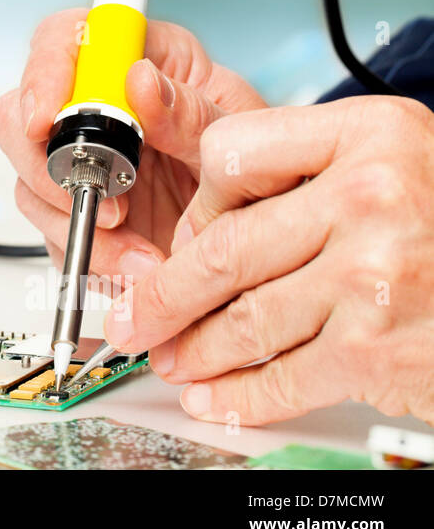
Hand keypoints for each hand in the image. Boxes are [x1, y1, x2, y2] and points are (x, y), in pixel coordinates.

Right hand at [0, 9, 265, 283]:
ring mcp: (84, 165)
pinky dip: (94, 260)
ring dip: (77, 225)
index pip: (63, 41)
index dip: (43, 74)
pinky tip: (137, 267)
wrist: (278, 234)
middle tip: (99, 200)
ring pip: (31, 185)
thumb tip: (139, 81)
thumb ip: (190, 112)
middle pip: (20, 116)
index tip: (45, 117)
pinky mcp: (83, 216)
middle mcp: (98, 109)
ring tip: (139, 253)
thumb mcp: (242, 134)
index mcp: (137, 59)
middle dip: (48, 166)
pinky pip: (57, 238)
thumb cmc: (269, 165)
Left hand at [104, 96, 433, 425]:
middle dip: (164, 293)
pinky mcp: (380, 349)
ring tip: (171, 356)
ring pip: (243, 318)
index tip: (186, 235)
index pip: (230, 153)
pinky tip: (216, 394)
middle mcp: (369, 197)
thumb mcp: (393, 154)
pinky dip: (239, 394)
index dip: (200, 201)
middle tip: (134, 315)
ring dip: (194, 347)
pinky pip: (284, 375)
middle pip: (222, 248)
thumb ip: (305, 167)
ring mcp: (375, 276)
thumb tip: (204, 216)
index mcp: (366, 134)